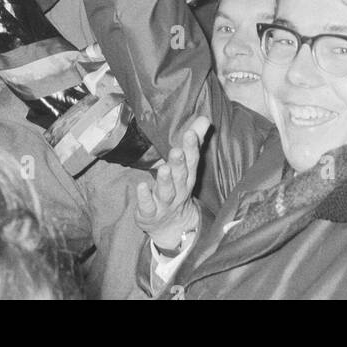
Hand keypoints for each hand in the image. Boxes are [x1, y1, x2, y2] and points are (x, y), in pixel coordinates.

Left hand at [136, 116, 208, 252]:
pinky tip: (141, 186)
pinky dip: (145, 197)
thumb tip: (205, 118)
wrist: (171, 227)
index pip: (192, 160)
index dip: (192, 147)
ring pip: (166, 191)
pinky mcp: (150, 213)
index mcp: (188, 176)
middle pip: (181, 176)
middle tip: (176, 151)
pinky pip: (148, 206)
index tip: (191, 132)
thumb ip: (194, 141)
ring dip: (165, 180)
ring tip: (163, 169)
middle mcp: (179, 190)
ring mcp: (165, 203)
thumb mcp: (187, 166)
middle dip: (179, 163)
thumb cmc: (178, 187)